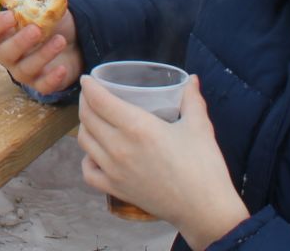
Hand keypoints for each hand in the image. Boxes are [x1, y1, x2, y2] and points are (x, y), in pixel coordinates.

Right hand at [0, 7, 81, 96]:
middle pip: (4, 53)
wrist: (71, 42)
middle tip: (37, 30)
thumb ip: (39, 0)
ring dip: (42, 55)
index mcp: (3, 32)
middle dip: (19, 42)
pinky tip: (61, 68)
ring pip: (24, 69)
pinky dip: (51, 79)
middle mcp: (8, 53)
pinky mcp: (39, 83)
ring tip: (61, 40)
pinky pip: (41, 86)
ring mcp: (22, 70)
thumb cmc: (49, 23)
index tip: (11, 16)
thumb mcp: (43, 8)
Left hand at [77, 75, 249, 247]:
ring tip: (94, 119)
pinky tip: (96, 153)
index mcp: (137, 127)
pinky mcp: (116, 190)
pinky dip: (87, 159)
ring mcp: (114, 170)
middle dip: (85, 101)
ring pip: (84, 141)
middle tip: (91, 95)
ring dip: (85, 126)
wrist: (206, 211)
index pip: (99, 100)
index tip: (87, 79)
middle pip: (87, 117)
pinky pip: (88, 172)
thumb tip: (192, 79)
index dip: (89, 86)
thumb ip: (192, 99)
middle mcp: (119, 147)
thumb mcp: (200, 127)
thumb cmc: (204, 167)